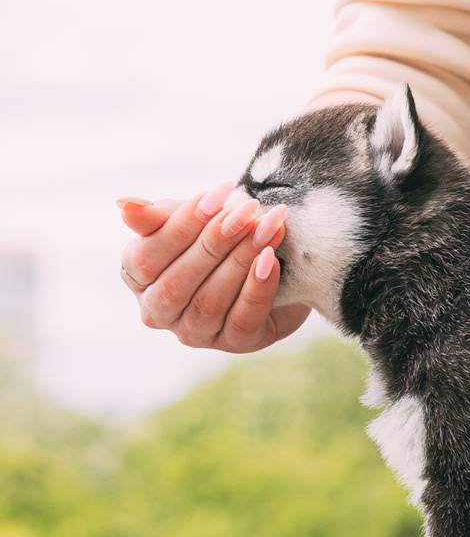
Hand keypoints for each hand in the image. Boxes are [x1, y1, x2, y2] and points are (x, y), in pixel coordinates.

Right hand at [118, 183, 309, 351]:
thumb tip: (124, 205)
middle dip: (216, 241)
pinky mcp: (236, 343)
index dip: (182, 224)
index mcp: (138, 279)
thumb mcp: (191, 220)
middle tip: (248, 210)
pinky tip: (271, 260)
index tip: (218, 194)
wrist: (278, 264)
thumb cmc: (220, 238)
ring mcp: (196, 333)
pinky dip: (257, 287)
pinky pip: (242, 319)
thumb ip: (158, 216)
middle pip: (179, 282)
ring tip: (267, 228)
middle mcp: (160, 312)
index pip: (146, 257)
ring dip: (241, 260)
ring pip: (210, 301)